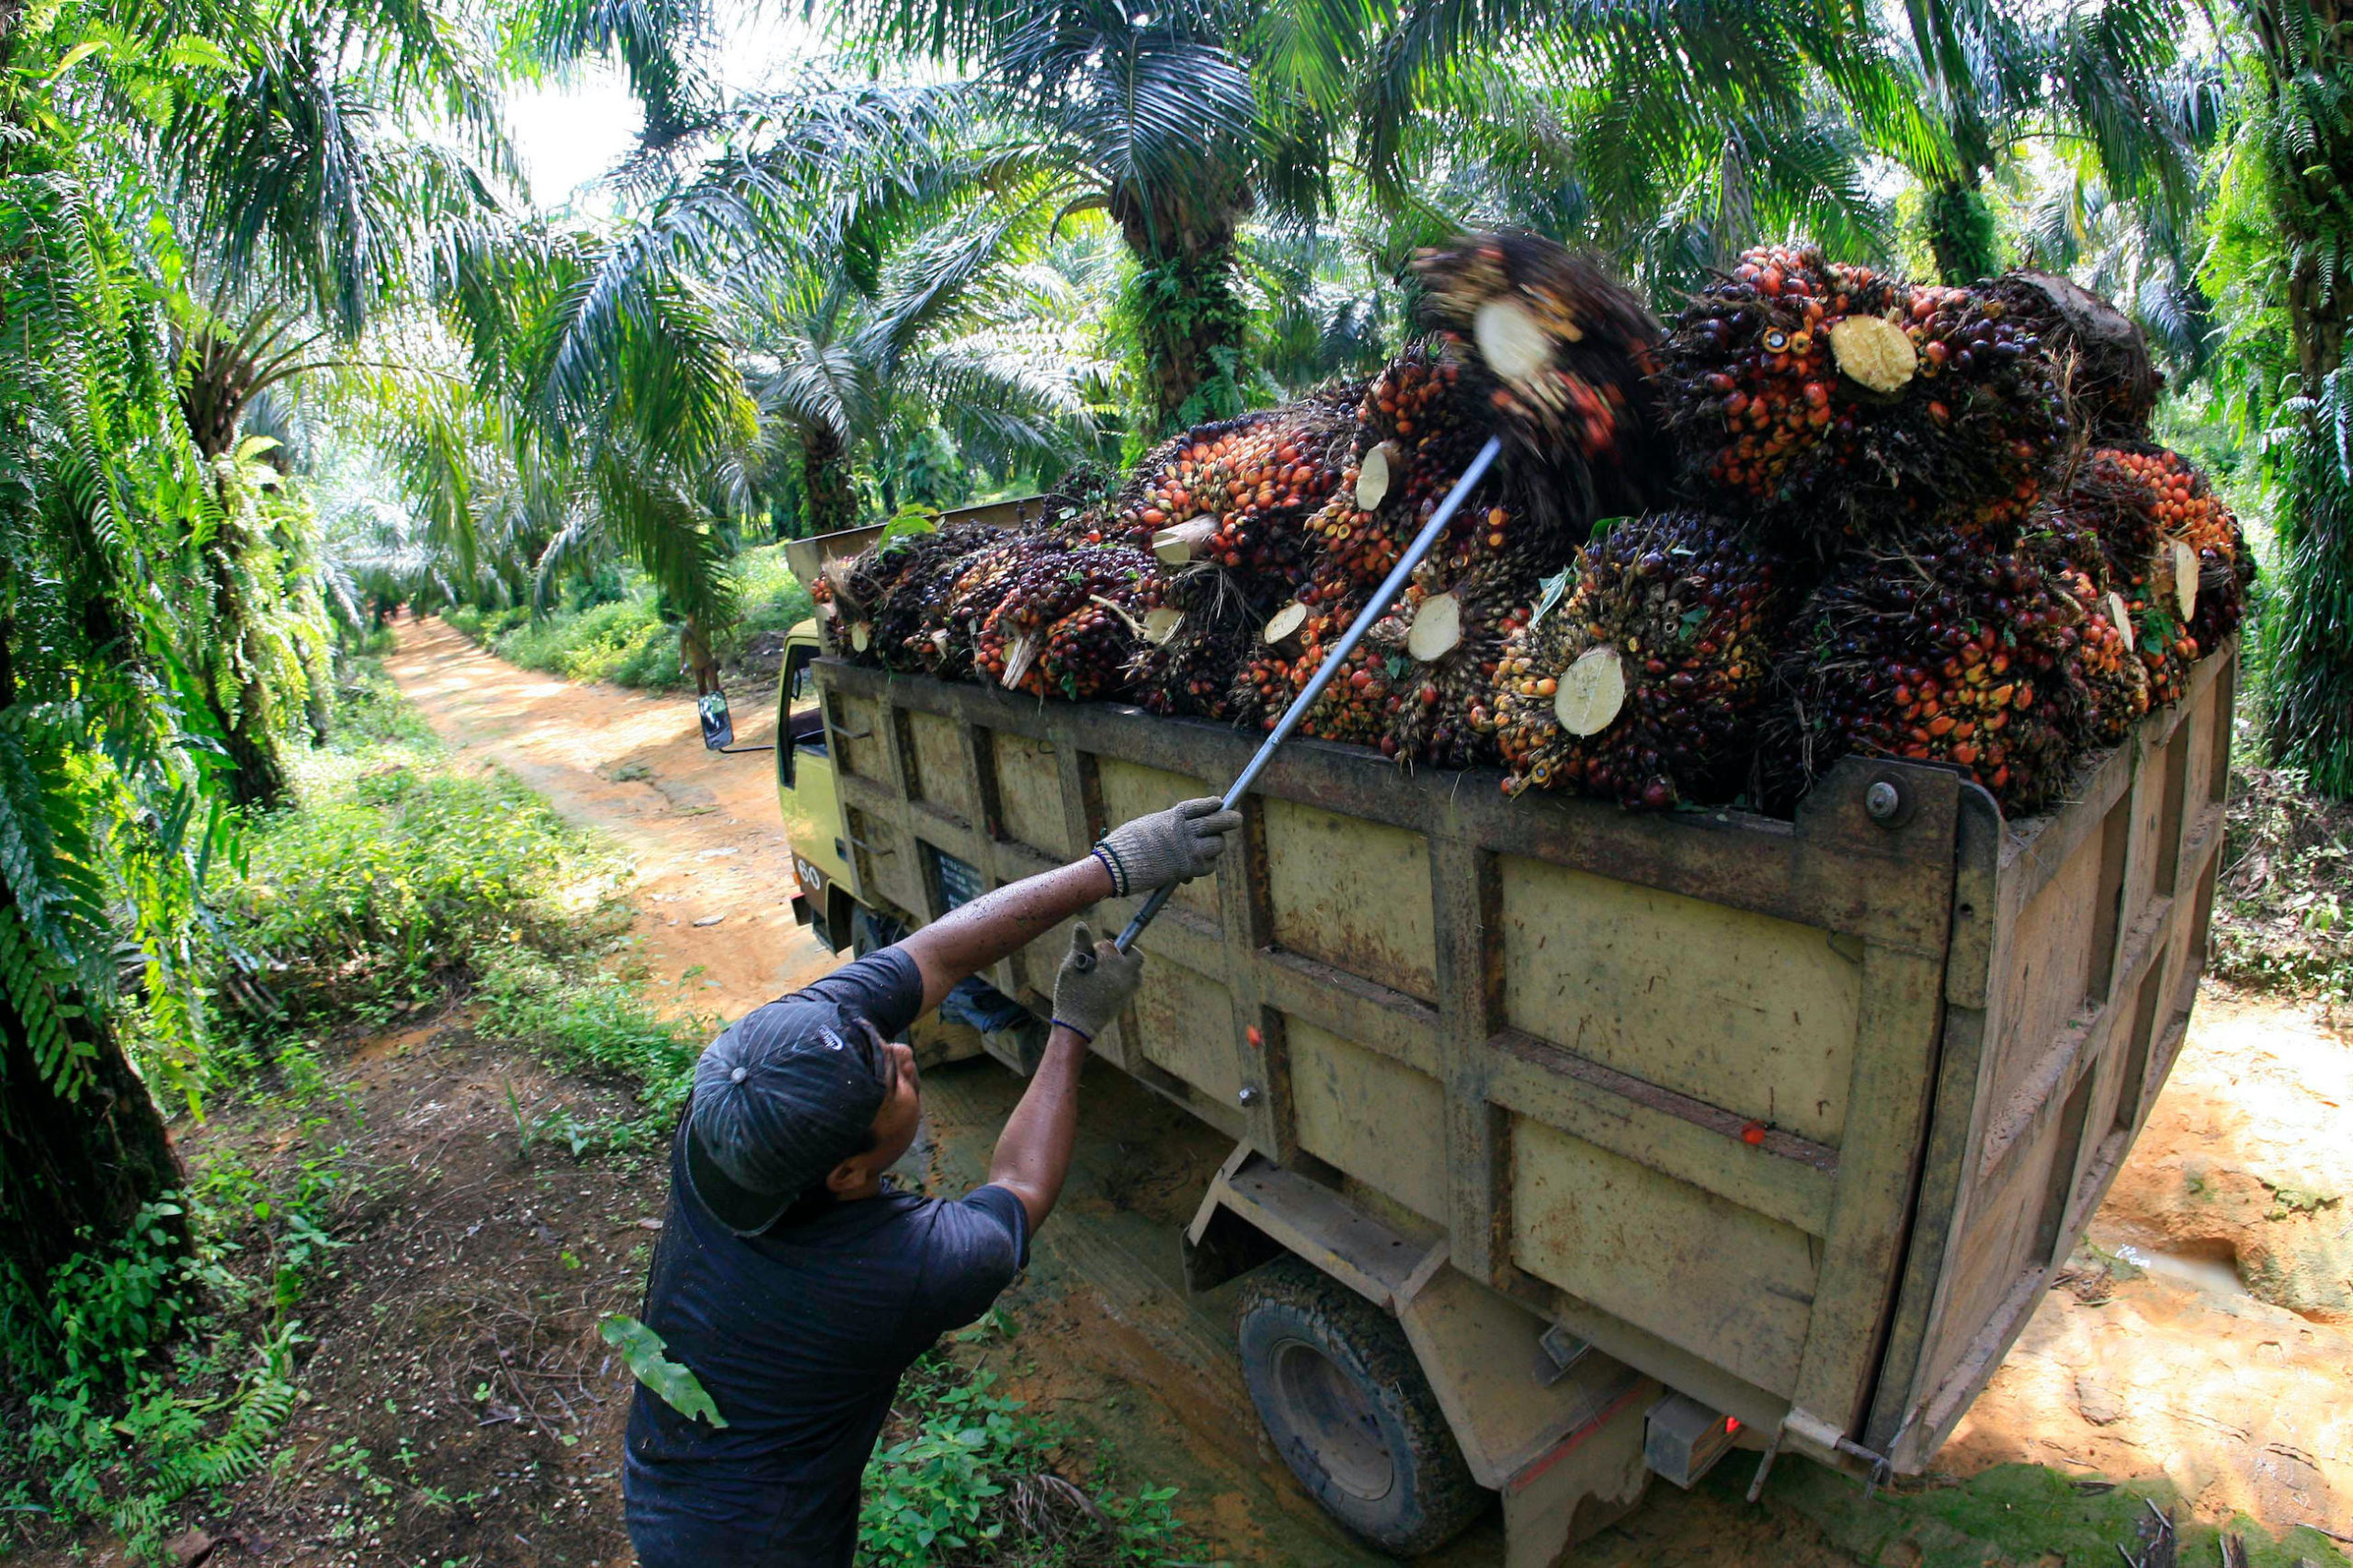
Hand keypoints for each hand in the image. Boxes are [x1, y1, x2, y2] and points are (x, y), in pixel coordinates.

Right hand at [1050, 923, 1142, 1040]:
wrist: (1077, 1027)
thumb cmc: (1071, 995)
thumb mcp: (1071, 967)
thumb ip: (1079, 944)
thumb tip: (1082, 925)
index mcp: (1113, 964)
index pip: (1110, 945)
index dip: (1097, 948)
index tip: (1089, 955)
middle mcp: (1127, 976)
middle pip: (1134, 955)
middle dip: (1121, 953)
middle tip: (1102, 959)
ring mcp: (1129, 989)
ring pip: (1134, 969)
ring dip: (1122, 966)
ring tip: (1102, 973)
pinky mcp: (1126, 1000)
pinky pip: (1130, 982)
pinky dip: (1120, 978)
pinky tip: (1103, 985)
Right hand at [1091, 797, 1242, 895]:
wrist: (1117, 865)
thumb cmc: (1126, 844)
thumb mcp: (1149, 825)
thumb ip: (1169, 826)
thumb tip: (1182, 833)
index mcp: (1173, 817)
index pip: (1199, 806)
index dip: (1211, 804)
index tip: (1219, 802)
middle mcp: (1185, 831)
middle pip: (1216, 822)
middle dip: (1229, 820)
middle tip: (1237, 819)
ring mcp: (1189, 850)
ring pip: (1217, 845)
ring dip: (1216, 846)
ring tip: (1212, 846)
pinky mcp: (1188, 869)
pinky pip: (1209, 866)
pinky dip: (1206, 865)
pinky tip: (1200, 864)